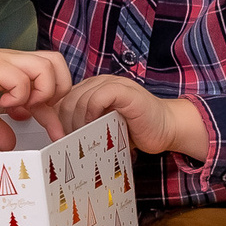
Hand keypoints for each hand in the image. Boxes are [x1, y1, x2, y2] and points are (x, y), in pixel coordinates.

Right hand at [0, 45, 72, 148]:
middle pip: (58, 63)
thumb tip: (8, 144)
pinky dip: (19, 96)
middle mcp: (15, 62)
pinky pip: (21, 79)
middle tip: (39, 112)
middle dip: (58, 92)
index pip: (52, 83)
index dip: (56, 112)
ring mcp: (7, 62)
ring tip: (23, 107)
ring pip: (47, 66)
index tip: (55, 134)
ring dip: (42, 91)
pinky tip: (5, 104)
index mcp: (15, 71)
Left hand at [51, 74, 208, 159]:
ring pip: (80, 98)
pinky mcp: (124, 91)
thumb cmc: (136, 131)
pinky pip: (98, 97)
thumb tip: (60, 140)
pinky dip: (91, 113)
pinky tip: (95, 127)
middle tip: (71, 142)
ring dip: (78, 122)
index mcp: (92, 89)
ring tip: (84, 139)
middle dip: (65, 123)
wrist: (167, 128)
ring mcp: (113, 84)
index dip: (58, 120)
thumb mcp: (103, 128)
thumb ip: (84, 126)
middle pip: (67, 99)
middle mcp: (100, 82)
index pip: (63, 99)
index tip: (61, 139)